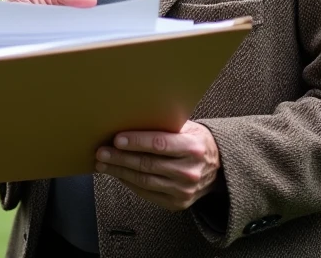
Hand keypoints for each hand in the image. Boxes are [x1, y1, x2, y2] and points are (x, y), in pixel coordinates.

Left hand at [95, 121, 220, 210]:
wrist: (218, 169)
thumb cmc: (196, 142)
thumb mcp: (187, 128)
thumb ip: (164, 125)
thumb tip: (131, 119)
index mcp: (193, 148)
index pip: (160, 144)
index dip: (136, 142)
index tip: (117, 139)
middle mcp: (189, 171)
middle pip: (147, 164)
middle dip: (120, 158)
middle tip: (102, 152)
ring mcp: (184, 190)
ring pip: (144, 181)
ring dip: (120, 172)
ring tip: (104, 164)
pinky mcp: (177, 203)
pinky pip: (147, 193)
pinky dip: (129, 183)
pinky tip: (118, 174)